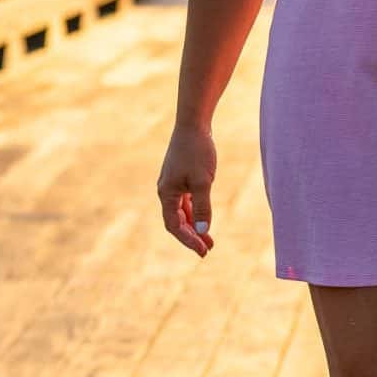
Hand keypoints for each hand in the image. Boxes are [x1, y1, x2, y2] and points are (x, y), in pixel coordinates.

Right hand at [157, 121, 216, 255]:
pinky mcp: (181, 178)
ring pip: (182, 213)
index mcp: (166, 193)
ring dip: (195, 226)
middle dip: (191, 237)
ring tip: (209, 241)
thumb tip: (202, 230)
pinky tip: (205, 220)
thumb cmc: (197, 151)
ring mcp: (173, 185)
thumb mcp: (203, 181)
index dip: (188, 240)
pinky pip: (186, 202)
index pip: (174, 225)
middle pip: (177, 222)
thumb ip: (203, 206)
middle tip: (207, 251)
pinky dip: (196, 212)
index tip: (203, 250)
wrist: (194, 125)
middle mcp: (166, 191)